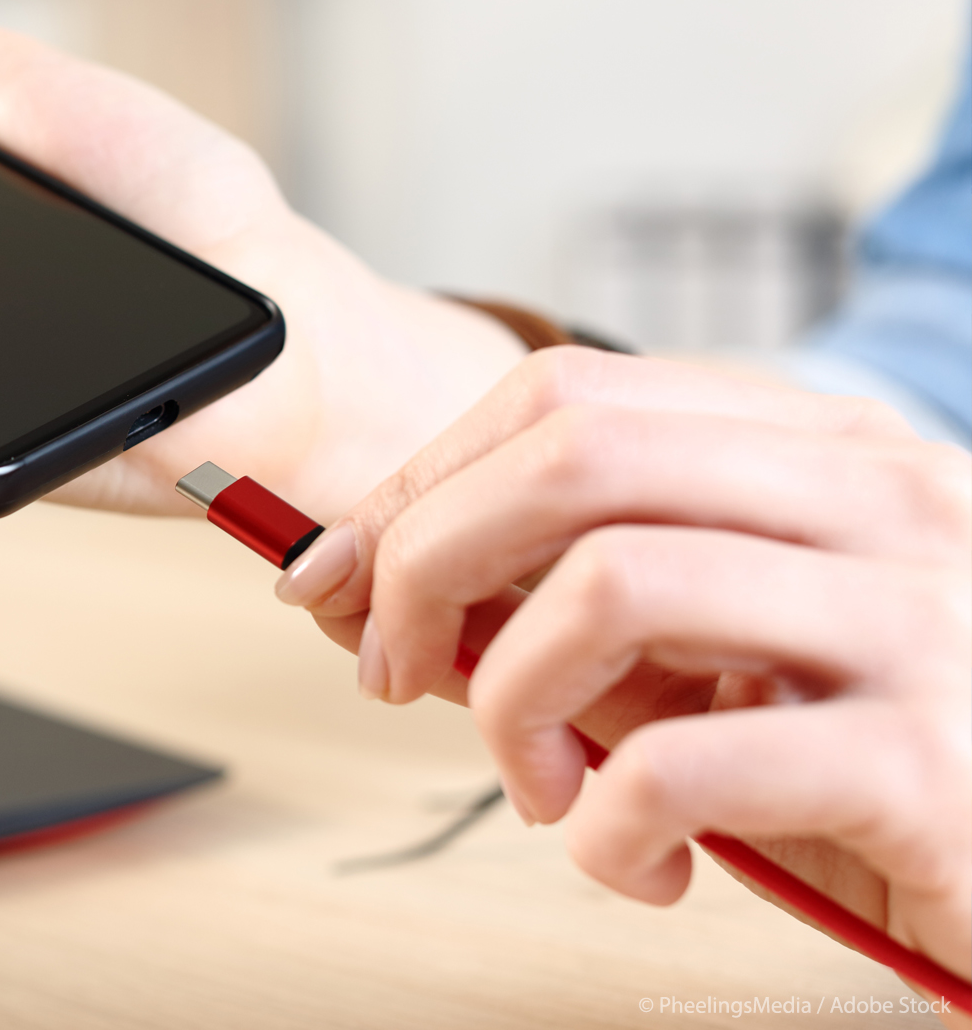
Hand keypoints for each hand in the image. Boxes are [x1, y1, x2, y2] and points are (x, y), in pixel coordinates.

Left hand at [275, 347, 970, 991]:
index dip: (422, 479)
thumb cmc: (874, 768)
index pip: (568, 398)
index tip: (346, 571)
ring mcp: (916, 618)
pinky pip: (681, 766)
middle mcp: (877, 498)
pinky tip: (637, 861)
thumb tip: (364, 587)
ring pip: (609, 585)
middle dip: (426, 562)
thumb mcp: (713, 665)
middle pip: (570, 457)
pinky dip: (604, 827)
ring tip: (544, 787)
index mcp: (823, 449)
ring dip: (512, 703)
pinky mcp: (927, 763)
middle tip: (394, 669)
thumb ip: (565, 614)